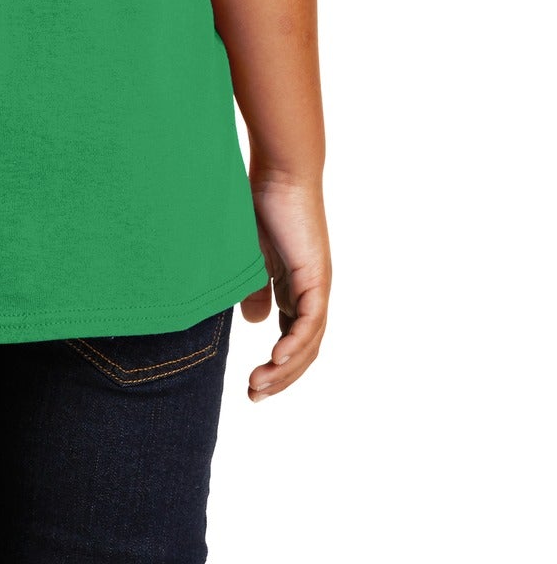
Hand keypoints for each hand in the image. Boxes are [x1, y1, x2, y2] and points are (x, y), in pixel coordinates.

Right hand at [240, 170, 330, 400]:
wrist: (279, 172)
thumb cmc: (260, 204)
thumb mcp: (251, 256)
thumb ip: (253, 288)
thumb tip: (256, 323)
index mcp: (296, 288)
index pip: (291, 339)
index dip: (275, 367)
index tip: (250, 386)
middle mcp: (312, 292)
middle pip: (303, 349)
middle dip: (280, 378)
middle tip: (254, 396)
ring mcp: (317, 286)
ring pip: (308, 342)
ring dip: (285, 369)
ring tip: (259, 386)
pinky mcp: (316, 276)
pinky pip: (309, 321)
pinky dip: (294, 344)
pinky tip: (274, 360)